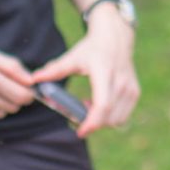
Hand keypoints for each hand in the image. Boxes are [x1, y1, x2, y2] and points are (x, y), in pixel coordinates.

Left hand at [30, 9, 139, 136]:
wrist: (116, 38)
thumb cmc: (92, 49)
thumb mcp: (73, 57)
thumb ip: (55, 69)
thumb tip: (34, 79)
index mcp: (104, 72)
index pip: (103, 104)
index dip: (92, 122)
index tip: (80, 131)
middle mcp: (121, 81)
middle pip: (109, 117)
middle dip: (93, 123)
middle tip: (77, 114)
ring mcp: (131, 88)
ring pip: (117, 119)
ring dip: (102, 121)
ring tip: (88, 106)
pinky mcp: (135, 92)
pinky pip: (123, 116)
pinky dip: (110, 117)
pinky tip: (99, 105)